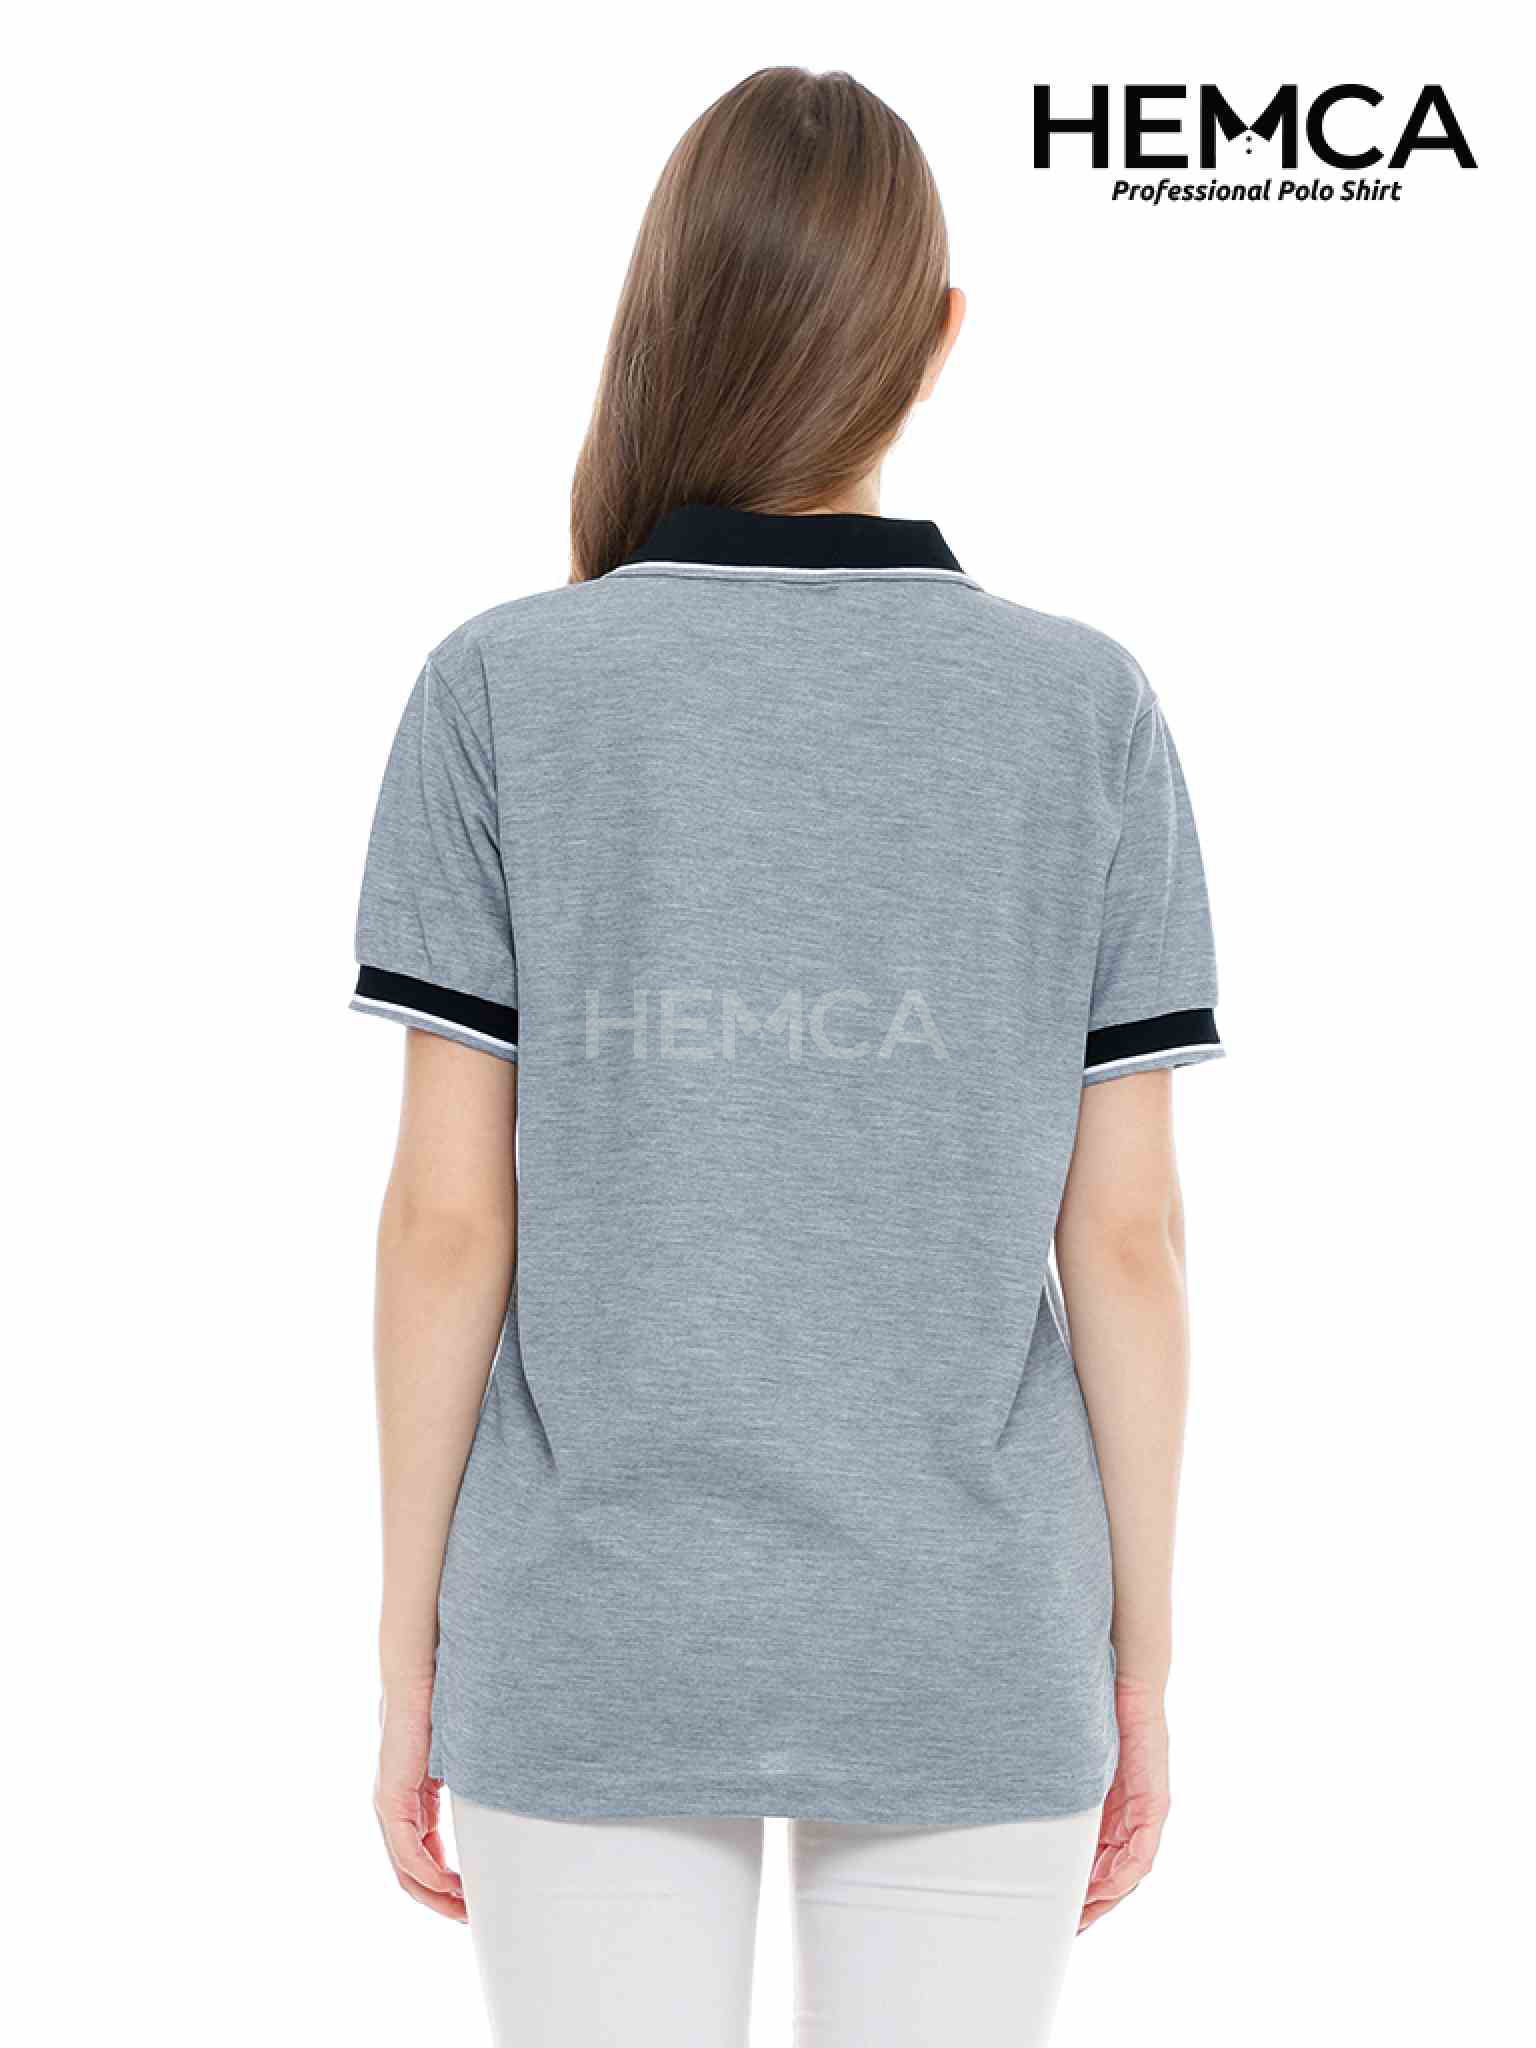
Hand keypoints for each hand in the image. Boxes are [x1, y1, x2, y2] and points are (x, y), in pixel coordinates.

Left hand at [374, 1679, 466, 1921]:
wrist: (418, 1677)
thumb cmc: (440, 1708)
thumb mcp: (460, 1759)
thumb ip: (468, 1785)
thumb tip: (500, 1797)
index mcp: (412, 1803)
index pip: (424, 1859)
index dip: (447, 1885)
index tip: (475, 1900)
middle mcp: (394, 1811)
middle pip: (412, 1875)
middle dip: (442, 1901)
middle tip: (471, 1919)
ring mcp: (389, 1807)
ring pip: (408, 1871)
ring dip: (437, 1895)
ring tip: (466, 1910)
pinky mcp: (391, 1800)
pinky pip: (408, 1852)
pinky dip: (430, 1873)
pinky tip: (452, 1883)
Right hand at [1079, 1675, 1168, 1930]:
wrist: (1127, 1679)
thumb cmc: (1093, 1710)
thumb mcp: (1069, 1759)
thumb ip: (1058, 1785)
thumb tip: (1018, 1797)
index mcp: (1112, 1805)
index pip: (1099, 1858)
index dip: (1082, 1887)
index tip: (1060, 1909)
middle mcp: (1132, 1813)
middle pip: (1115, 1873)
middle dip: (1093, 1902)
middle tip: (1068, 1925)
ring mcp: (1146, 1809)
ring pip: (1129, 1868)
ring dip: (1107, 1894)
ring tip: (1082, 1914)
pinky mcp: (1154, 1801)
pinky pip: (1142, 1850)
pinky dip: (1124, 1871)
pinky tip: (1107, 1886)